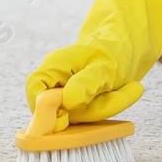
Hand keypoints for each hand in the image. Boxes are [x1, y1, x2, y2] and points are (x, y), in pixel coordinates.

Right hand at [24, 0, 161, 122]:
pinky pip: (91, 115)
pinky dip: (108, 107)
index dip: (44, 109)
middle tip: (116, 94)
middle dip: (91, 110)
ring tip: (125, 88)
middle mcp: (57, 81)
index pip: (34, 91)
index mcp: (55, 66)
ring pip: (78, 116)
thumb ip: (87, 83)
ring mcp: (68, 93)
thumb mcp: (106, 65)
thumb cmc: (114, 50)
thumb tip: (66, 102)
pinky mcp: (80, 102)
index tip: (68, 115)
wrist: (128, 44)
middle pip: (57, 111)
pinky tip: (123, 92)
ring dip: (105, 107)